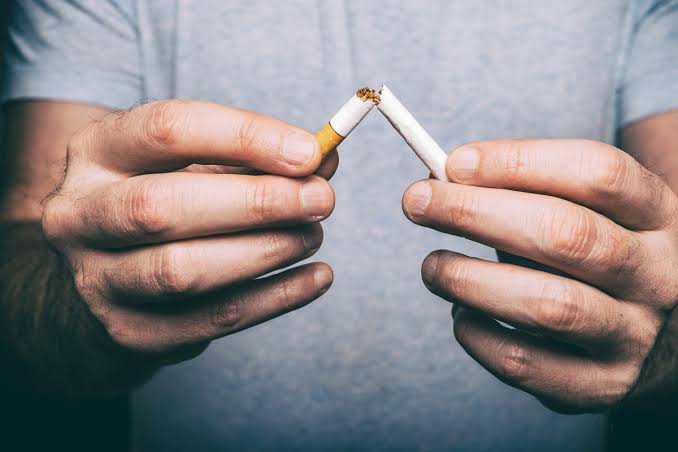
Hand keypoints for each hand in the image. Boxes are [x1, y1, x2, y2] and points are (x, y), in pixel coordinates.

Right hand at [42, 100, 335, 363]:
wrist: (112, 276)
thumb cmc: (168, 203)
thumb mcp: (198, 166)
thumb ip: (255, 158)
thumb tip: (324, 158)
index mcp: (97, 152)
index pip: (167, 130)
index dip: (246, 137)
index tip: (311, 152)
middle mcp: (79, 216)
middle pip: (163, 207)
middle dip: (258, 202)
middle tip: (321, 199)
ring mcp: (97, 280)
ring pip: (183, 270)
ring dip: (266, 250)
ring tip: (312, 235)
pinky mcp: (130, 331)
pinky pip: (212, 318)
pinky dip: (276, 298)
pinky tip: (316, 277)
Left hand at [402, 139, 677, 412]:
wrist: (657, 337)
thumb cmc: (592, 259)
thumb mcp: (584, 213)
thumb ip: (523, 194)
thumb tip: (440, 183)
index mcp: (656, 214)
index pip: (596, 172)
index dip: (519, 161)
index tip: (455, 162)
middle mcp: (659, 274)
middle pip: (566, 233)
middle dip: (476, 213)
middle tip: (416, 201)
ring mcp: (635, 334)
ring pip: (547, 305)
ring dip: (469, 280)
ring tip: (432, 267)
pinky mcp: (603, 385)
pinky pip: (525, 364)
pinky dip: (476, 335)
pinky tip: (461, 315)